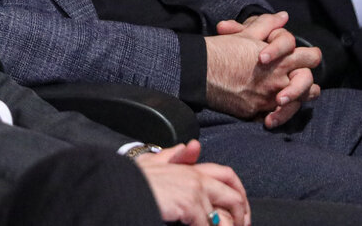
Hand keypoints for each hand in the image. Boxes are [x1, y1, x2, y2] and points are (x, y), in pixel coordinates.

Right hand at [135, 140, 249, 225]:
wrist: (119, 186)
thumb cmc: (133, 178)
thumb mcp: (153, 161)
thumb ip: (173, 155)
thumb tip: (190, 146)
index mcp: (190, 167)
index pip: (227, 174)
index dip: (239, 191)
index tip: (242, 209)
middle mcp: (197, 177)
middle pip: (234, 196)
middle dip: (242, 214)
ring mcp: (194, 191)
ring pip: (224, 216)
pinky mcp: (189, 206)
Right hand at [206, 11, 320, 126]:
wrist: (201, 70)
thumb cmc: (223, 49)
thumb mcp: (247, 34)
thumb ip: (268, 25)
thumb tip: (283, 16)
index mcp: (282, 60)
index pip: (311, 57)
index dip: (309, 55)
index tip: (303, 57)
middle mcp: (279, 80)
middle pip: (309, 84)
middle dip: (307, 82)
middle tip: (299, 79)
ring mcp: (269, 98)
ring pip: (296, 103)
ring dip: (296, 99)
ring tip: (289, 96)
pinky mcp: (256, 111)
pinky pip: (276, 117)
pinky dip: (277, 115)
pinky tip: (273, 112)